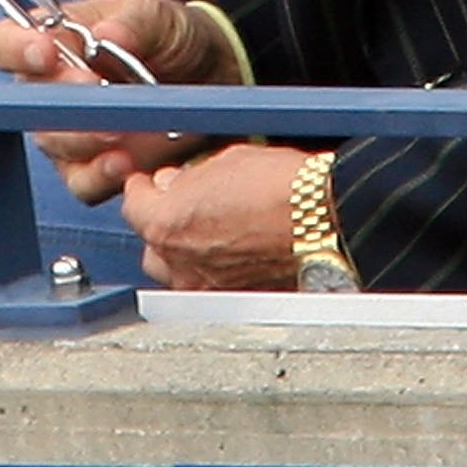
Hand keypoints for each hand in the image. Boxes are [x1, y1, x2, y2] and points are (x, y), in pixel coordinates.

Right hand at [0, 0, 242, 202]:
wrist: (218, 82)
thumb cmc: (174, 40)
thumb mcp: (160, 17)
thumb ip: (136, 21)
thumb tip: (107, 33)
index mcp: (50, 41)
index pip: (3, 44)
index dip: (14, 49)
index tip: (45, 52)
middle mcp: (48, 90)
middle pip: (25, 103)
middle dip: (58, 101)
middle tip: (93, 90)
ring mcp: (68, 133)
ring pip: (53, 144)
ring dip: (84, 139)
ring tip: (121, 132)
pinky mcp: (96, 169)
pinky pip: (83, 183)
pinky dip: (103, 175)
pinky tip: (127, 165)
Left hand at [120, 141, 306, 290]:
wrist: (334, 223)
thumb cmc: (284, 190)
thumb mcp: (222, 163)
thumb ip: (187, 179)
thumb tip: (177, 183)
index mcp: (164, 225)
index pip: (132, 205)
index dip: (144, 189)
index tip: (151, 183)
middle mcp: (182, 265)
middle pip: (153, 246)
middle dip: (163, 225)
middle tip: (183, 207)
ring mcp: (213, 289)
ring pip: (182, 273)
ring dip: (187, 254)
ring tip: (210, 233)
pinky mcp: (243, 302)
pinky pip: (216, 287)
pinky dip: (220, 272)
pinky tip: (237, 252)